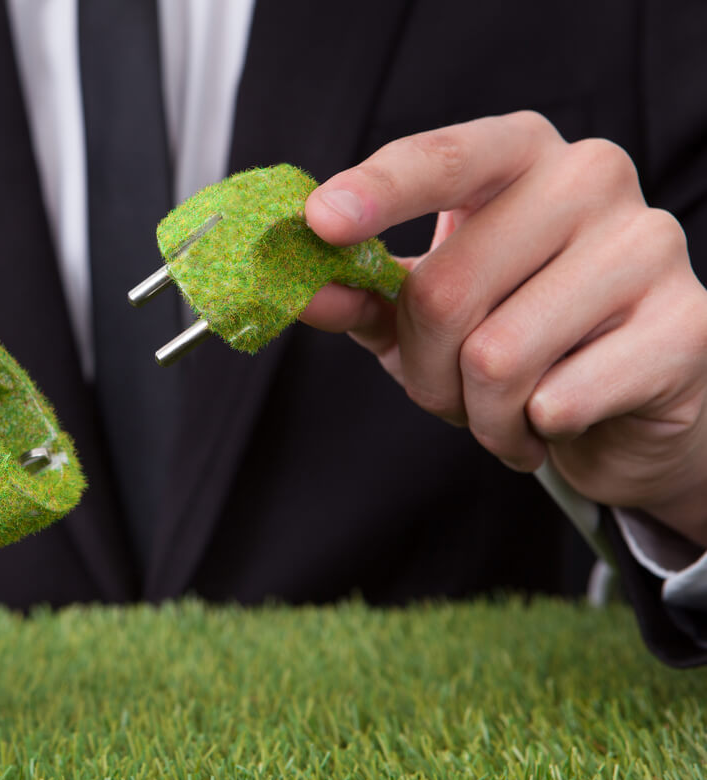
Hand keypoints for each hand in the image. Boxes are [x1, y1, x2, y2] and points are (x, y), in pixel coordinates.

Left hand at [301, 111, 706, 545]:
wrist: (628, 401)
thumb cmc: (515, 334)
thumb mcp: (424, 310)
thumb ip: (364, 295)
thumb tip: (304, 291)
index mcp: (520, 154)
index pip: (442, 159)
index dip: (377, 191)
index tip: (320, 223)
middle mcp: (591, 178)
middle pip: (446, 289)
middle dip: (424, 370)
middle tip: (448, 391)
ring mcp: (649, 246)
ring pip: (496, 357)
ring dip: (478, 413)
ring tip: (506, 410)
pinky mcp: (687, 326)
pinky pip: (557, 400)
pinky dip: (533, 432)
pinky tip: (555, 420)